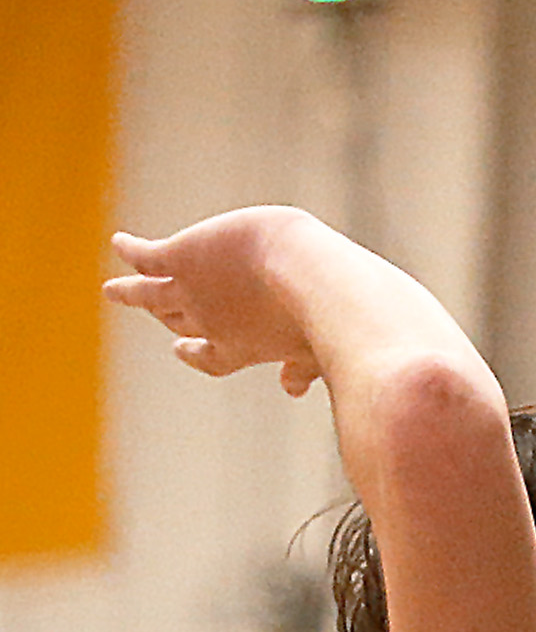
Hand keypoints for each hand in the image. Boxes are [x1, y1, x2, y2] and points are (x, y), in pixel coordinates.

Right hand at [105, 207, 339, 393]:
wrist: (309, 273)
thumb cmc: (327, 315)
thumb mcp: (318, 349)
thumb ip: (303, 368)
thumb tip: (292, 389)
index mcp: (242, 349)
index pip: (210, 358)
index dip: (195, 353)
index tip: (183, 349)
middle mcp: (210, 323)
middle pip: (178, 322)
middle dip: (165, 319)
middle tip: (153, 313)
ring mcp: (192, 290)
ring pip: (150, 294)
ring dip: (129, 292)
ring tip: (113, 290)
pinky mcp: (183, 255)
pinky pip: (146, 257)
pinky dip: (131, 251)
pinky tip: (120, 243)